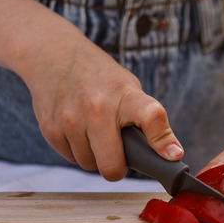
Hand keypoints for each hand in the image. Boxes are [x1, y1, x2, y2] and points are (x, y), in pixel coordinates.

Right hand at [24, 39, 182, 180]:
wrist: (52, 54)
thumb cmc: (99, 77)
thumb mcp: (128, 87)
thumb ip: (145, 119)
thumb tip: (170, 155)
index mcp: (126, 95)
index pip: (150, 116)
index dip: (162, 140)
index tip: (173, 156)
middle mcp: (97, 108)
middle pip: (112, 166)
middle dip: (117, 168)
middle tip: (117, 155)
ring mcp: (71, 120)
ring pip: (90, 165)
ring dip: (95, 157)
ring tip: (93, 133)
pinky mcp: (50, 129)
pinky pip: (72, 159)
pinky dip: (77, 151)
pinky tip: (77, 129)